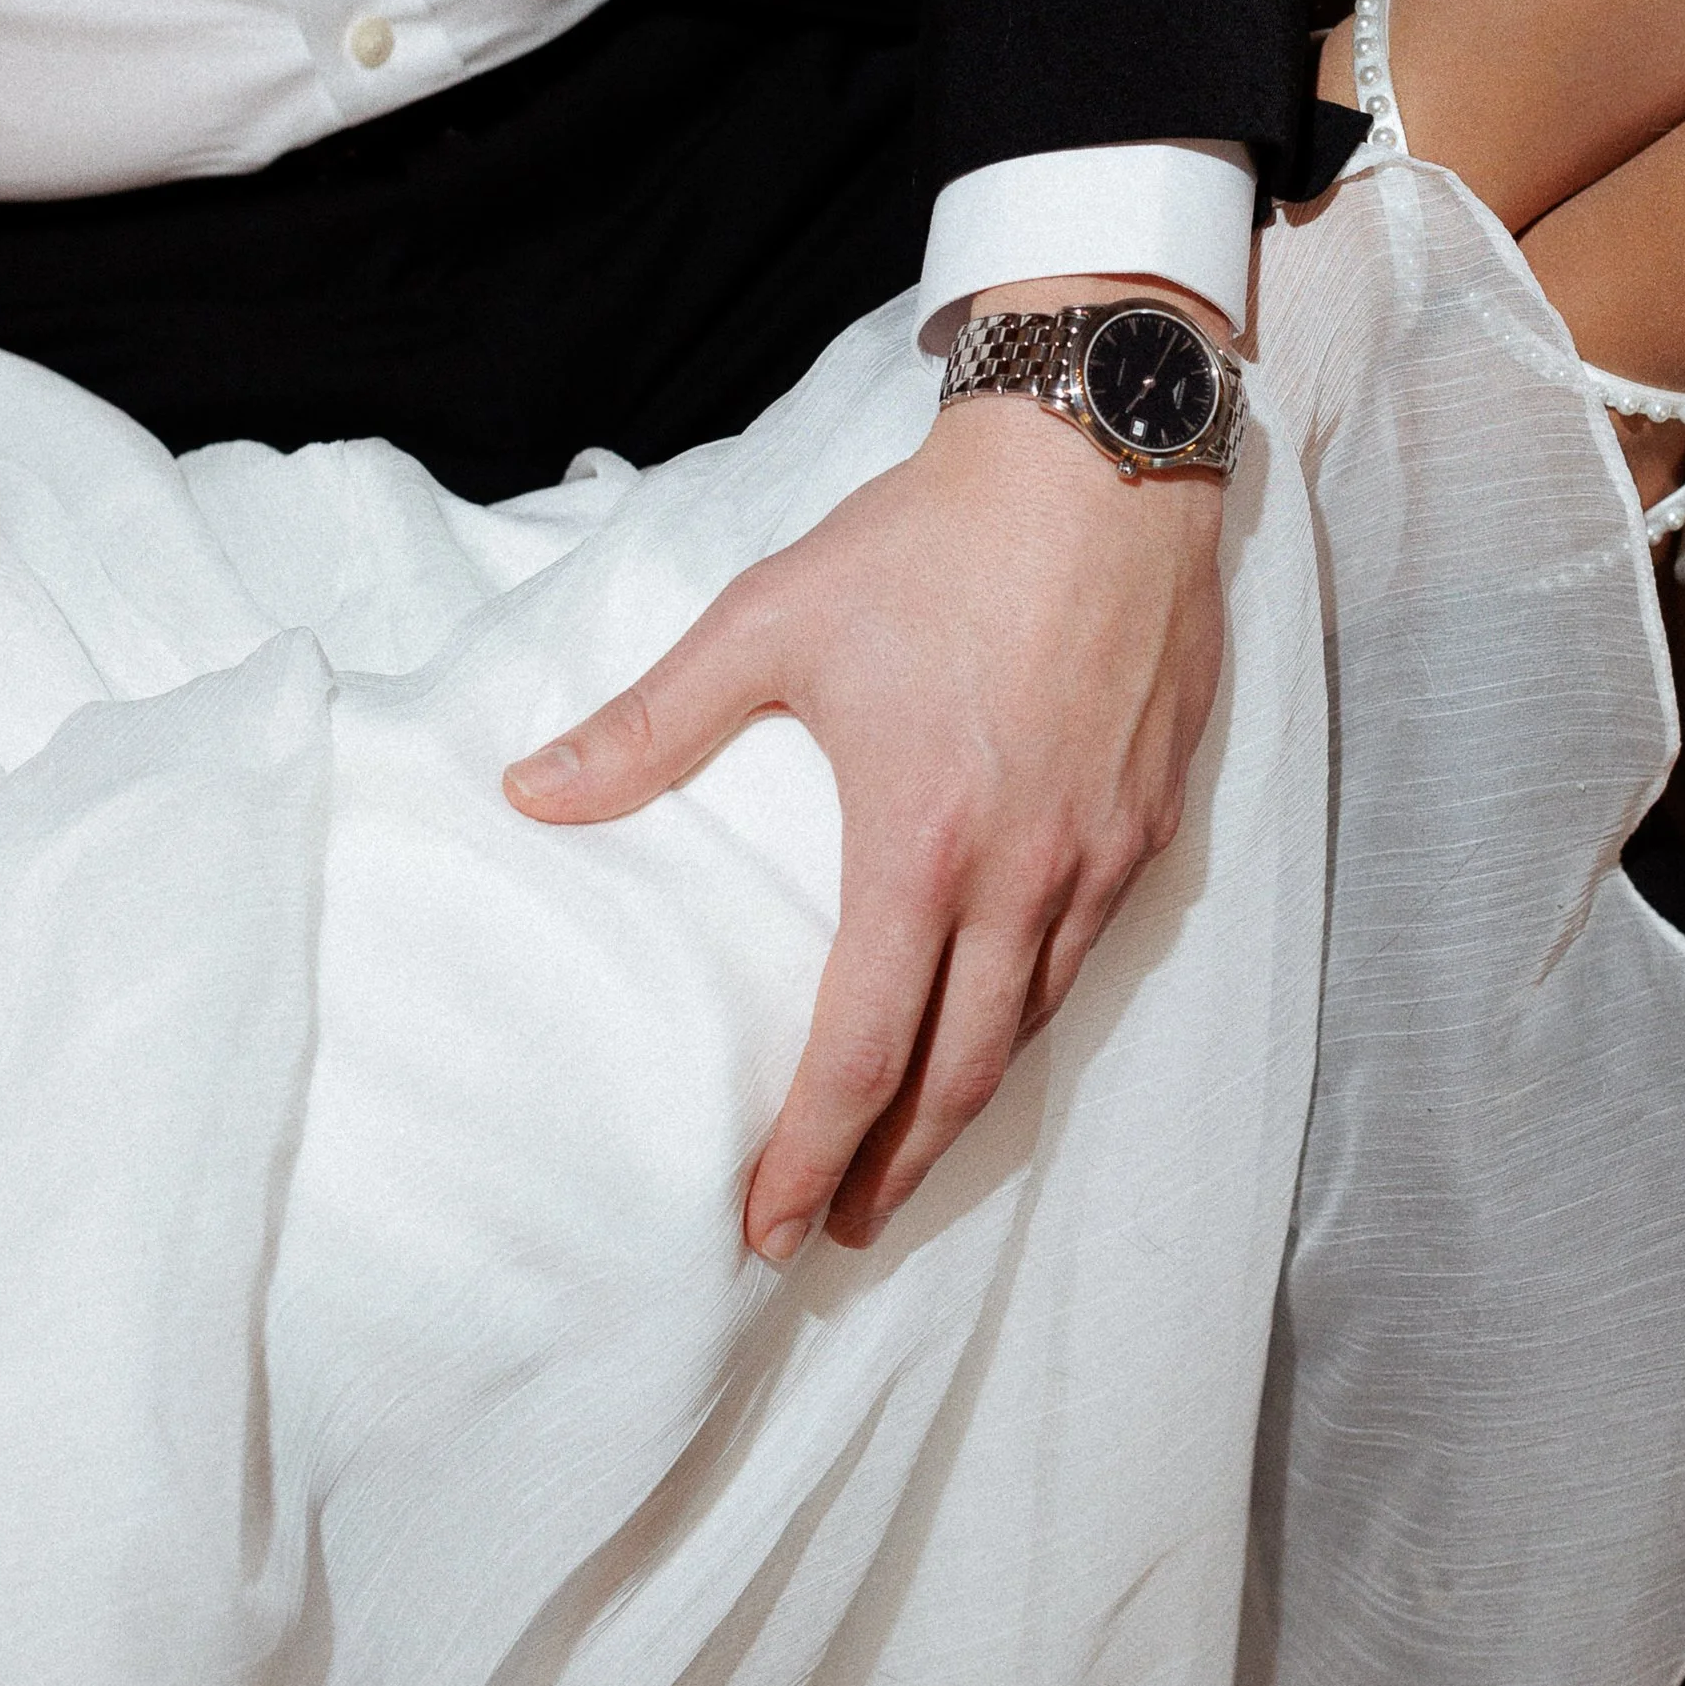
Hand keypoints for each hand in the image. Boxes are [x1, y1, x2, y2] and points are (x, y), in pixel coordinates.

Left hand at [502, 291, 1226, 1258]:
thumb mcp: (770, 621)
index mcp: (920, 848)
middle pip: (959, 1077)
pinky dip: (1036, 1015)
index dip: (810, 1153)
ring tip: (910, 1152)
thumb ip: (650, 724)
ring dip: (967, 1107)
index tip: (767, 1227)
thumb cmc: (931, 539)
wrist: (1101, 455)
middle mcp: (1024, 877)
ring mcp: (1101, 855)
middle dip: (893, 1170)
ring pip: (1034, 1025)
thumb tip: (532, 792)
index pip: (860, 1051)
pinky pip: (1090, 954)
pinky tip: (1003, 1021)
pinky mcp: (1153, 818)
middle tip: (839, 1230)